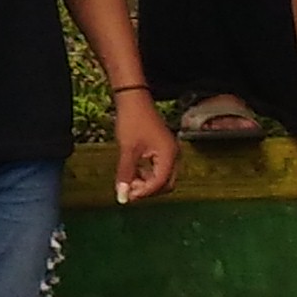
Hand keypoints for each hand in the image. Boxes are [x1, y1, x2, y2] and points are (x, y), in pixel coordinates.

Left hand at [108, 90, 178, 204]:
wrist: (134, 100)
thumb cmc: (132, 121)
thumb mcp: (127, 150)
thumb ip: (125, 174)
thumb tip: (122, 196)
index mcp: (169, 155)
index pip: (160, 182)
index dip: (144, 192)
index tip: (128, 196)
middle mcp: (173, 155)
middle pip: (166, 183)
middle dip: (148, 190)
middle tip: (129, 191)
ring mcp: (169, 152)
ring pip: (162, 177)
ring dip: (146, 182)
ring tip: (128, 181)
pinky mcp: (163, 149)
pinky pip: (158, 168)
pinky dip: (147, 174)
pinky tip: (133, 172)